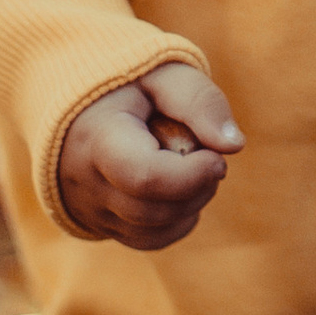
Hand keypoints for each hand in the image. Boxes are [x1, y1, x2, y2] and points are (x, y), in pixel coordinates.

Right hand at [57, 60, 242, 249]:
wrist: (81, 105)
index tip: (216, 156)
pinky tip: (179, 187)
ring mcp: (90, 210)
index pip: (144, 177)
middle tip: (208, 155)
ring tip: (190, 165)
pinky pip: (150, 240)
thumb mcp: (162, 74)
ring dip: (191, 203)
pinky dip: (178, 219)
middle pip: (154, 211)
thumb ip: (199, 101)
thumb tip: (233, 145)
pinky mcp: (101, 225)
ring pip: (155, 231)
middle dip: (198, 187)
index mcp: (95, 139)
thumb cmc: (129, 85)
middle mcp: (85, 183)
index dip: (192, 174)